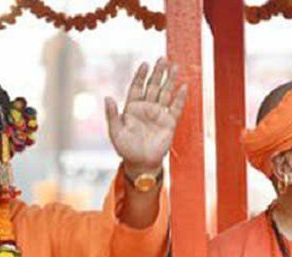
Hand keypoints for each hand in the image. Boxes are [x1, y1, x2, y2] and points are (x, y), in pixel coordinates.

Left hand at [105, 57, 187, 176]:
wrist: (140, 163)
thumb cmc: (125, 148)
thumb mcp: (115, 132)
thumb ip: (112, 115)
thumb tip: (107, 97)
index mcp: (132, 109)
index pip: (137, 88)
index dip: (140, 76)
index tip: (144, 64)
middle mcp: (146, 108)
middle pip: (153, 86)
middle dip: (157, 73)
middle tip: (162, 59)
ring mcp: (158, 114)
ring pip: (165, 93)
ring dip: (170, 80)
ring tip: (175, 66)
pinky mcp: (169, 123)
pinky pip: (176, 108)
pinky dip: (180, 98)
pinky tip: (183, 87)